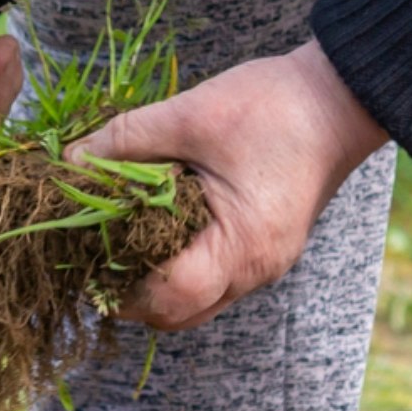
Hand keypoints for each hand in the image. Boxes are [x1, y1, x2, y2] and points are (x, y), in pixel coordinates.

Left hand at [71, 42, 387, 330]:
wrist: (340, 96)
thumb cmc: (273, 104)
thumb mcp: (191, 115)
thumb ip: (126, 140)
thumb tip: (71, 162)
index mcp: (242, 244)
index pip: (171, 297)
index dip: (123, 286)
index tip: (87, 257)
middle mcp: (255, 270)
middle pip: (180, 314)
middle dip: (133, 294)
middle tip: (94, 254)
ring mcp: (262, 267)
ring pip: (195, 303)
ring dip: (156, 283)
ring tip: (120, 244)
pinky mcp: (263, 252)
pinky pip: (212, 280)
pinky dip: (179, 267)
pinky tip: (155, 233)